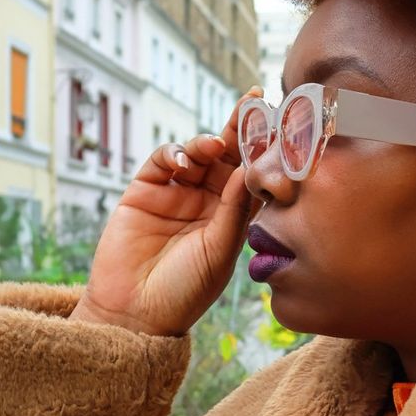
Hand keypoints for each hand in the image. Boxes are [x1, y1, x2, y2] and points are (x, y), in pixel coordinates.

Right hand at [69, 88, 263, 335]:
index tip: (281, 124)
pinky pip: (162, 161)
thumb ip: (234, 210)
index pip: (251, 175)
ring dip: (207, 143)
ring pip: (196, 154)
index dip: (264, 150)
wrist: (134, 313)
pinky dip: (172, 154)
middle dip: (239, 129)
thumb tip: (250, 168)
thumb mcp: (219, 252)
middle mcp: (206, 201)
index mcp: (232, 217)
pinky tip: (182, 162)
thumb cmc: (185, 292)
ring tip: (214, 144)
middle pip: (227, 156)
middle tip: (253, 103)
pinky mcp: (144, 191)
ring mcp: (175, 194)